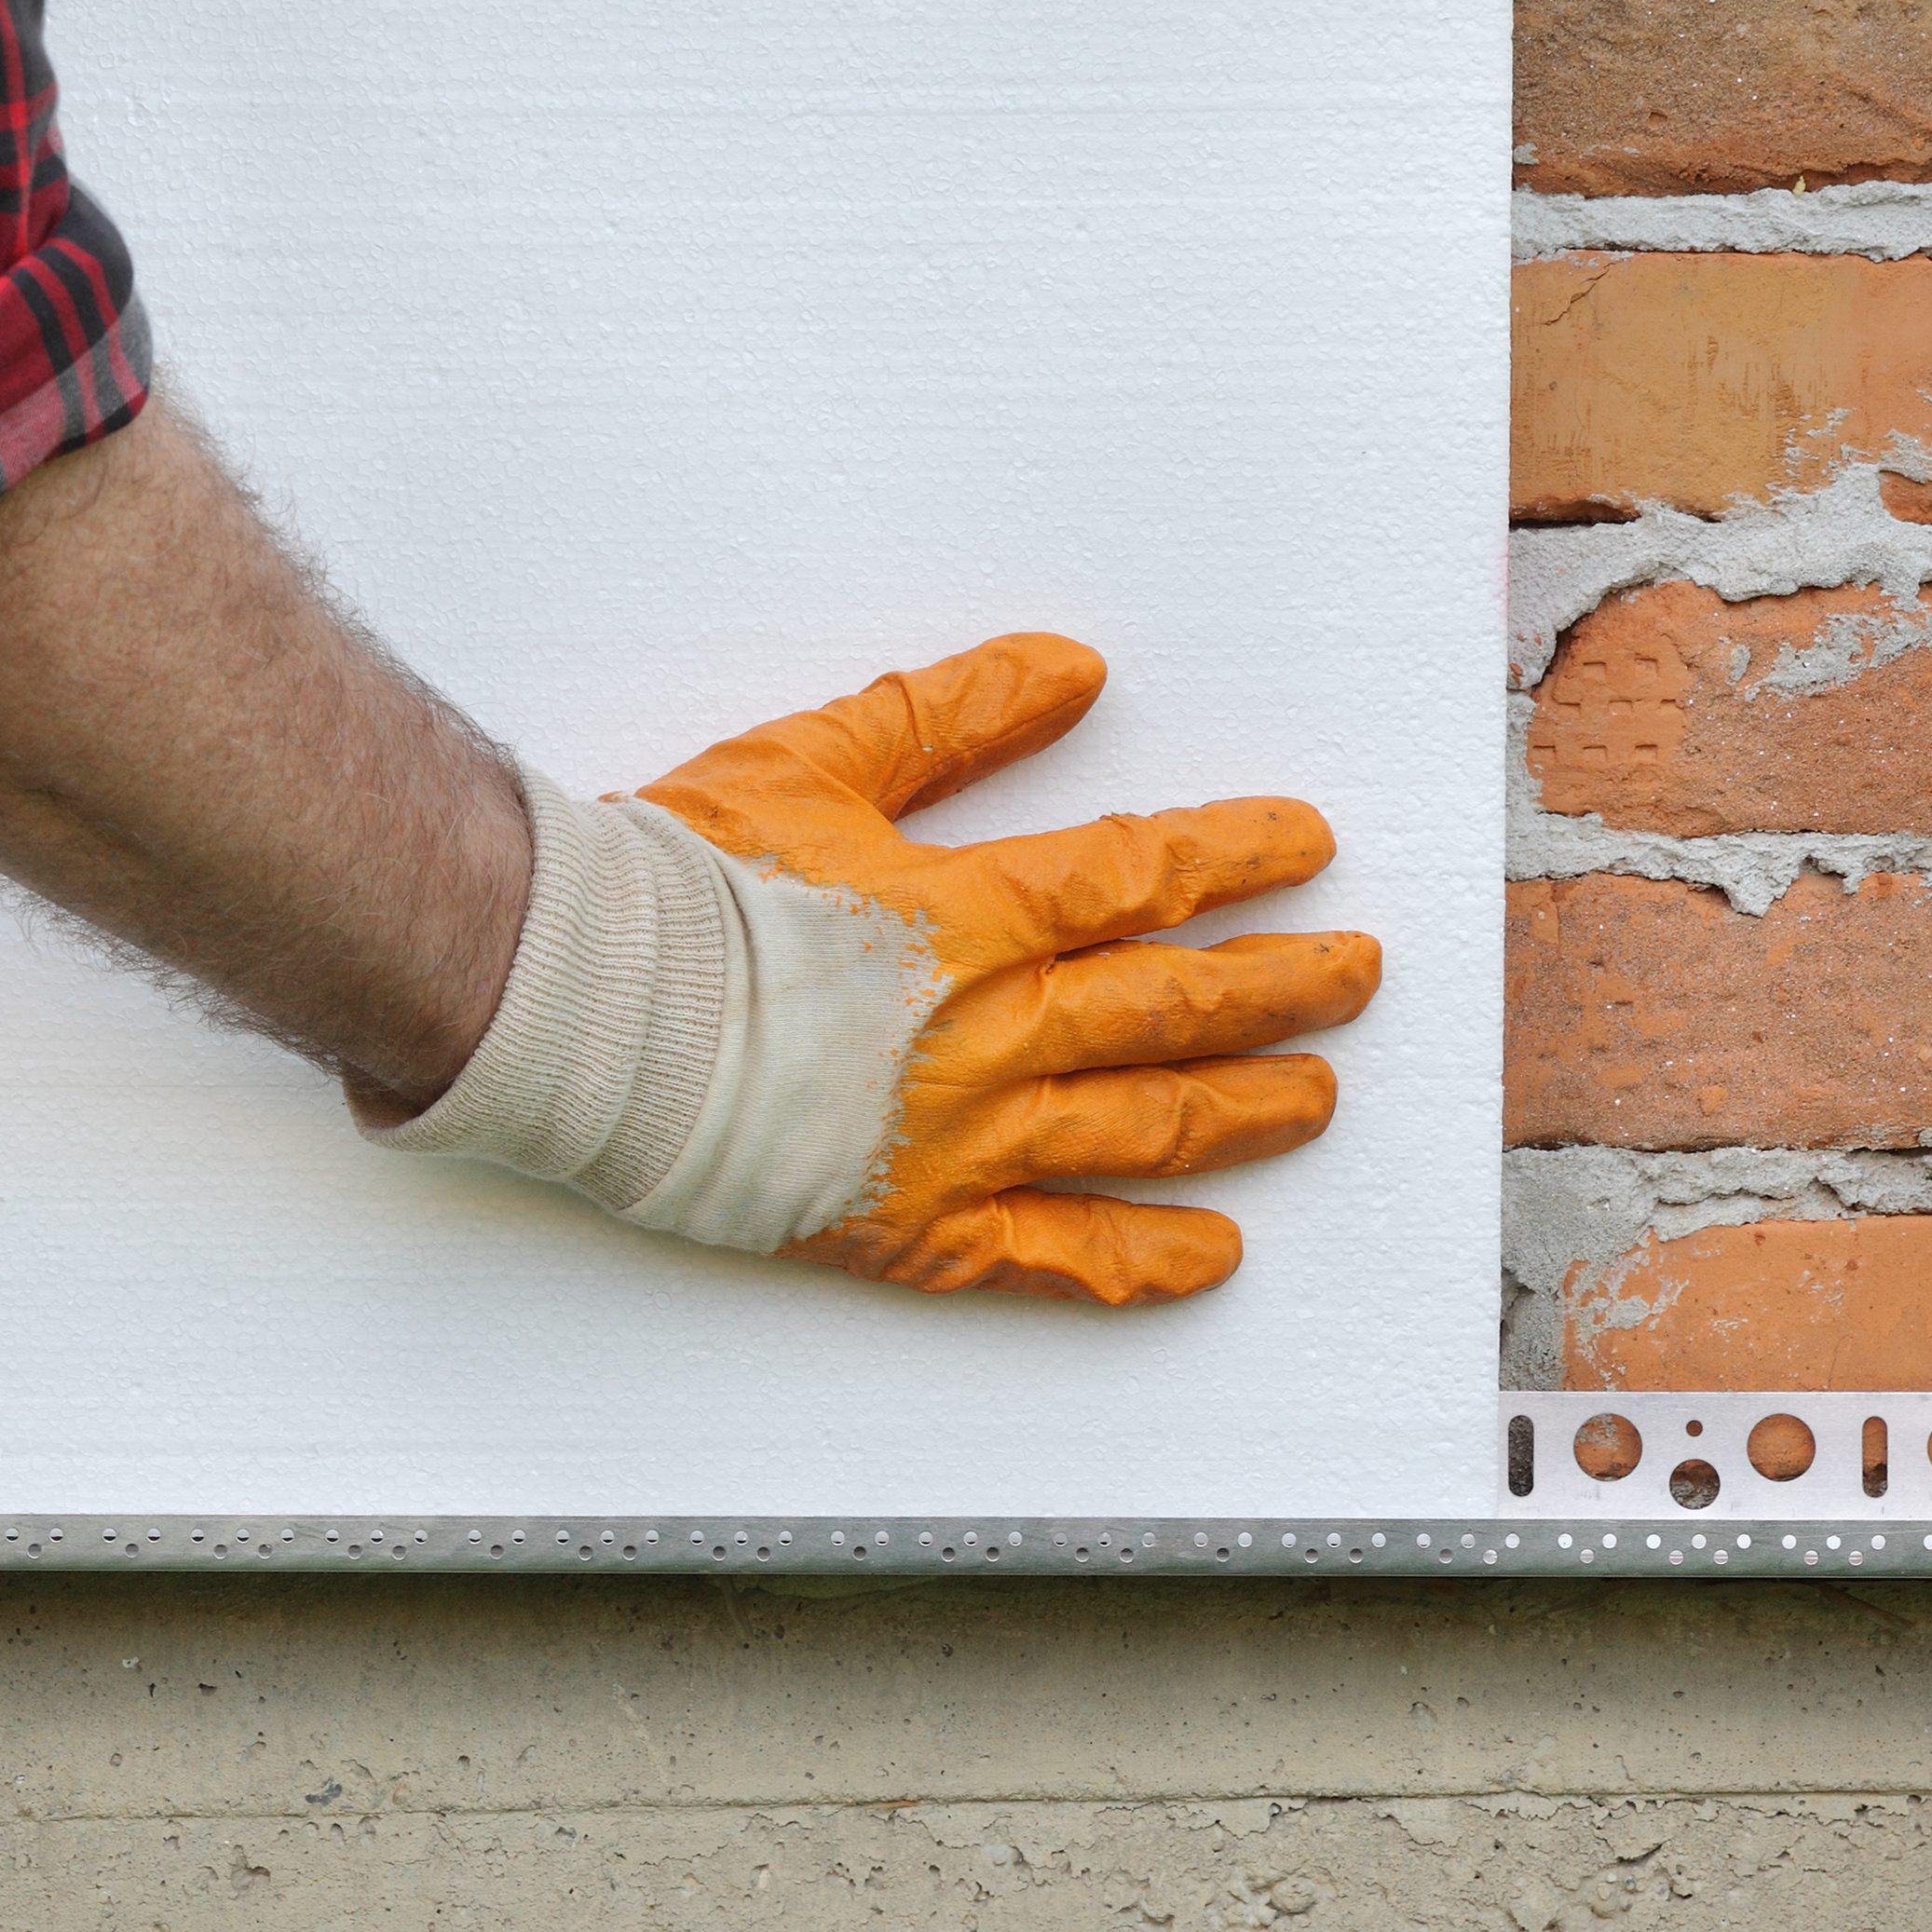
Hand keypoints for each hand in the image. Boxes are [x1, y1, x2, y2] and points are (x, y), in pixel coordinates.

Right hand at [371, 634, 1378, 1304]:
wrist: (576, 1009)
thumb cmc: (679, 884)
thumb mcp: (818, 759)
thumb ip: (955, 717)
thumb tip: (1075, 670)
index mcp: (969, 915)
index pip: (1143, 878)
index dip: (1238, 858)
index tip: (1307, 847)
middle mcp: (986, 1035)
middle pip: (1173, 1008)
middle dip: (1281, 988)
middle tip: (1356, 975)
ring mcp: (957, 1143)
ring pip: (1142, 1127)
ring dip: (1246, 1111)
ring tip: (1318, 1097)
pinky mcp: (912, 1229)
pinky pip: (1051, 1260)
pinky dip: (1141, 1261)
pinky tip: (1214, 1256)